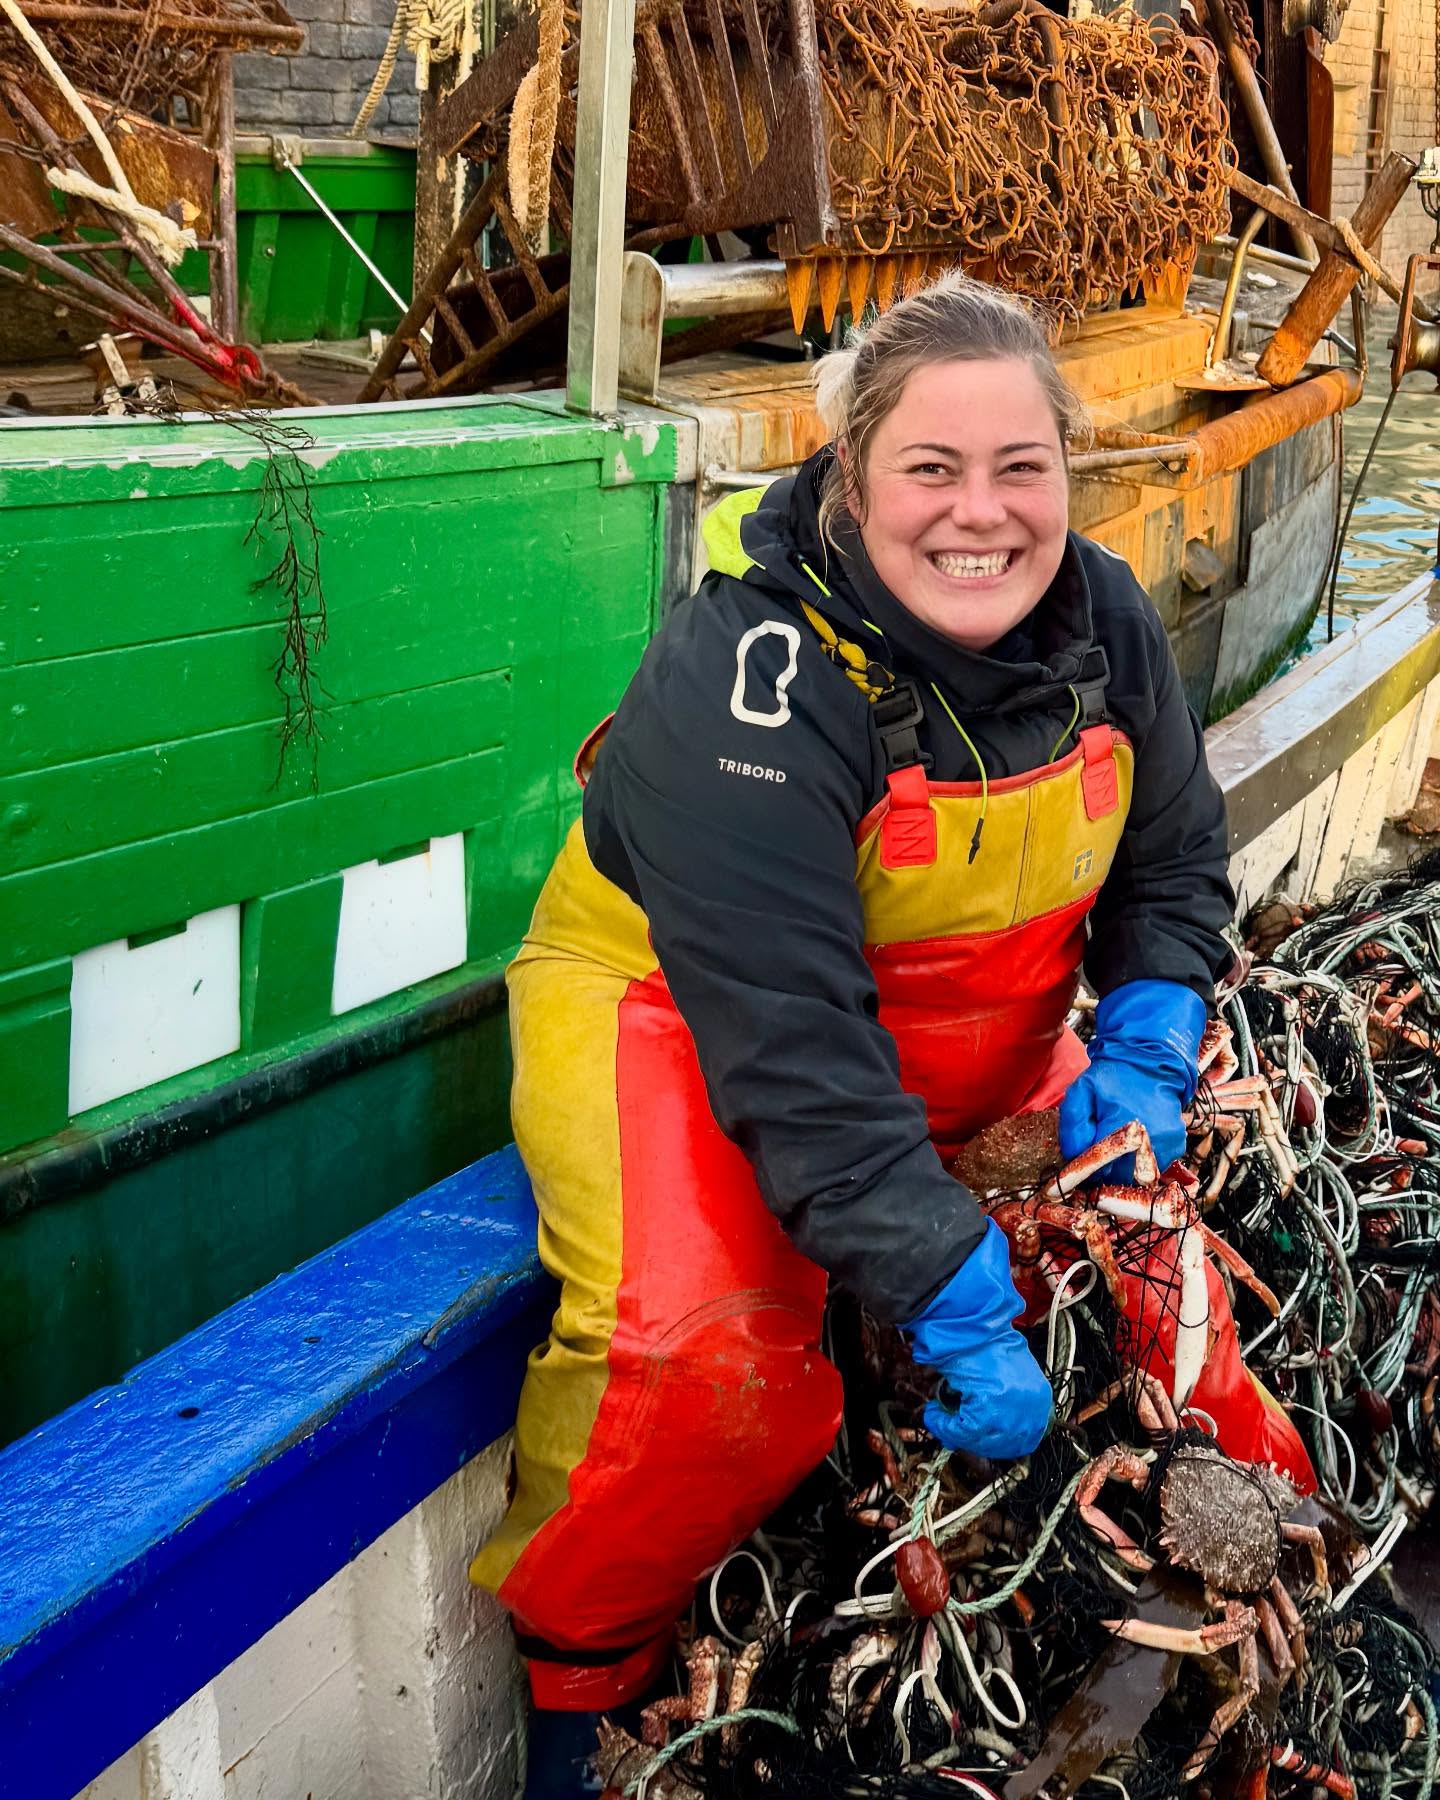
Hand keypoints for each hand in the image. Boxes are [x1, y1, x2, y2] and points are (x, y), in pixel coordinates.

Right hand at [905, 1220, 1052, 1458]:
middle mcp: (1030, 1408)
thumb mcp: (1007, 1371)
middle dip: (976, 1440)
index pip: (1026, 1438)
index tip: (976, 1436)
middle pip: (1004, 1444)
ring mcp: (1011, 1412)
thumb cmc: (984, 1339)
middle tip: (955, 1431)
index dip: (998, 1441)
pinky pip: (963, 1431)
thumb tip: (986, 1424)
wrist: (969, 1320)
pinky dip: (945, 1425)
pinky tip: (935, 1412)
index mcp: (1040, 1398)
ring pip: (982, 1441)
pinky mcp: (988, 1411)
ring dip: (957, 1433)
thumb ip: (1005, 1400)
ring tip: (941, 1416)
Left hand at [1059, 979, 1206, 1176]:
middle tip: (1099, 1148)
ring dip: (1123, 1165)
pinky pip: (1152, 1166)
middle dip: (1105, 1168)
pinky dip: (1140, 1159)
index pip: (1099, 1168)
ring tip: (1118, 1140)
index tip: (1083, 1159)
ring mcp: (1167, 1144)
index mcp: (1121, 1124)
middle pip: (1118, 1176)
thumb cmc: (1112, 1077)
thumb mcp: (1081, 1092)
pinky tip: (1134, 1139)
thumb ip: (1073, 1125)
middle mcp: (1149, 1138)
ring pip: (1136, 1174)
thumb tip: (1075, 1156)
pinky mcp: (1176, 1146)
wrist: (1150, 1061)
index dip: (1088, 1167)